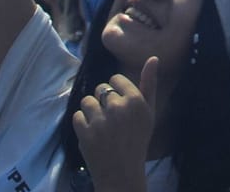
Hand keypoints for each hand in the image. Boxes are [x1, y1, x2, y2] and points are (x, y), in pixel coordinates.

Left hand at [74, 57, 157, 189]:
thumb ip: (149, 84)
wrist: (122, 173)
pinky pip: (77, 116)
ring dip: (91, 112)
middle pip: (100, 89)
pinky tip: (92, 134)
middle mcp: (118, 108)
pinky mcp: (85, 133)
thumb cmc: (137, 140)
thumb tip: (153, 57)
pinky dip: (82, 124)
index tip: (119, 105)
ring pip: (86, 101)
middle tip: (111, 119)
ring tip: (100, 125)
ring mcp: (100, 121)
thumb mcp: (149, 112)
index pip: (115, 80)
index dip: (115, 91)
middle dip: (103, 102)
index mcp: (135, 100)